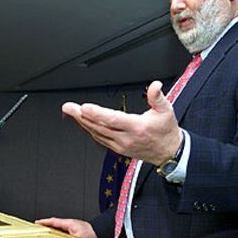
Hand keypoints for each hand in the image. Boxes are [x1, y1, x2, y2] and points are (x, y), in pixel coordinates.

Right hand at [35, 218, 98, 237]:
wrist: (101, 232)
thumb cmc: (91, 234)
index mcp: (69, 223)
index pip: (54, 221)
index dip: (44, 222)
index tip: (36, 223)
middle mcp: (71, 223)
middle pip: (55, 223)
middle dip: (47, 225)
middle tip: (38, 227)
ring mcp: (73, 226)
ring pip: (60, 227)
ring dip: (53, 228)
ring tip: (45, 231)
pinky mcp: (76, 230)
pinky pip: (64, 230)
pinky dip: (58, 231)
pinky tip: (57, 236)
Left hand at [62, 81, 181, 165]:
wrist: (168, 152)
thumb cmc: (166, 130)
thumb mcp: (166, 110)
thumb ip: (157, 97)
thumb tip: (155, 85)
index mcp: (137, 127)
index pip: (113, 120)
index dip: (97, 113)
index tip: (84, 107)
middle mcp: (127, 138)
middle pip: (100, 127)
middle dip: (82, 116)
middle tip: (69, 107)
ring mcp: (121, 145)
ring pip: (97, 133)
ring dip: (83, 122)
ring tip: (72, 112)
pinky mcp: (119, 149)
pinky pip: (101, 139)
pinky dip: (90, 130)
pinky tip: (84, 123)